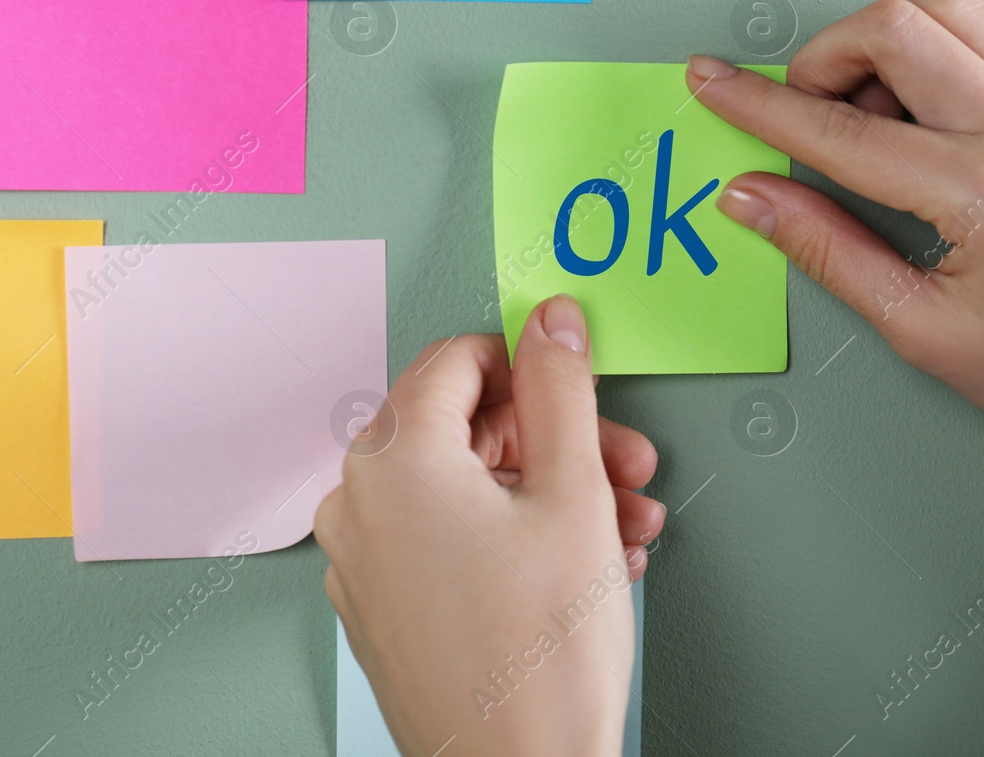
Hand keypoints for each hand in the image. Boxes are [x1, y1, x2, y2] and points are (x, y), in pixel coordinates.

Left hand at [316, 297, 663, 756]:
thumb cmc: (540, 661)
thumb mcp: (574, 494)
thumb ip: (561, 389)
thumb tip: (550, 323)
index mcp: (393, 461)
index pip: (456, 360)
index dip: (530, 365)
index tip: (578, 383)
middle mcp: (359, 504)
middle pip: (465, 427)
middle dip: (558, 440)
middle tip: (623, 465)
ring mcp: (365, 562)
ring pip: (466, 487)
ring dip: (552, 493)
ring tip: (623, 529)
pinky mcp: (383, 607)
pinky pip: (448, 538)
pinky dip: (514, 535)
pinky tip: (583, 564)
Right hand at [689, 0, 983, 580]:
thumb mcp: (926, 333)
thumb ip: (829, 251)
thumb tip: (751, 198)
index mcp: (982, 190)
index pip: (839, 129)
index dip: (758, 106)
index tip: (709, 83)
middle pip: (894, 27)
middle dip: (823, 57)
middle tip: (801, 114)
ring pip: (947, 4)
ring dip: (885, 36)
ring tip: (867, 108)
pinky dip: (946, 32)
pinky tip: (928, 93)